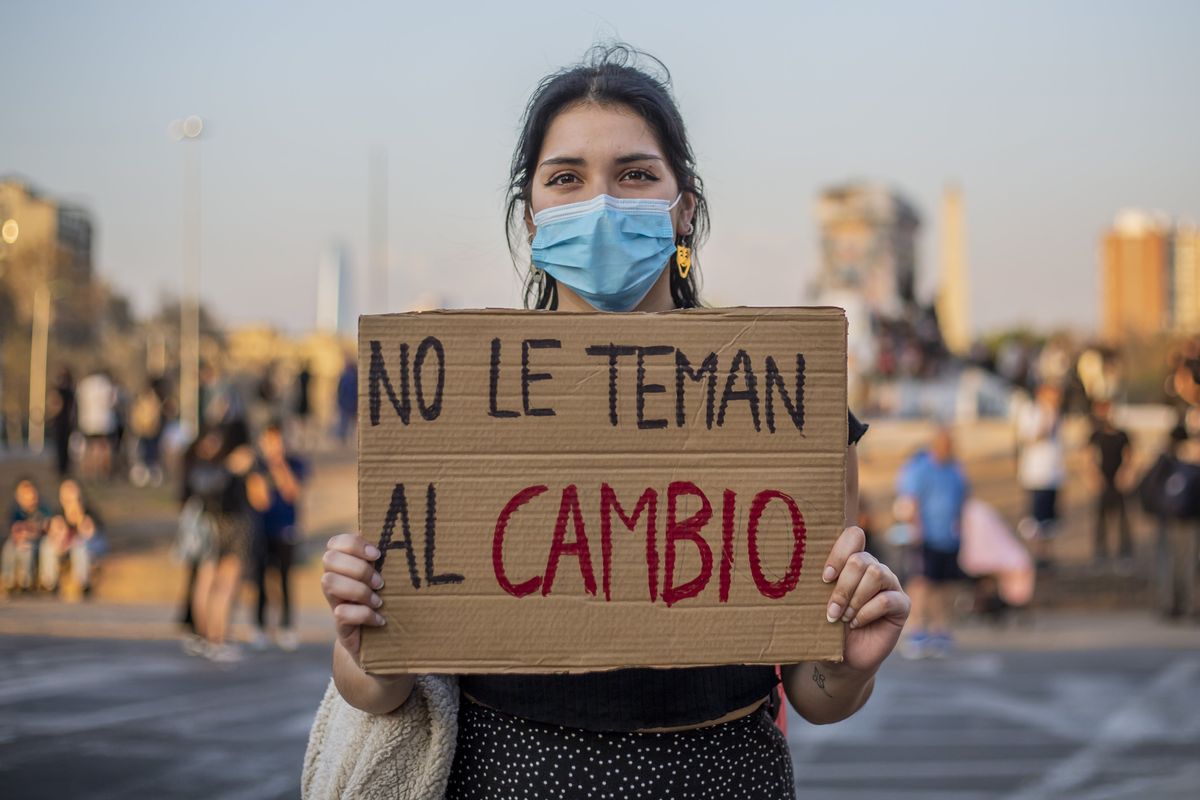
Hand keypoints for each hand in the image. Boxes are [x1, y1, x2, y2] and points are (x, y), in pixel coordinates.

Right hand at [321, 534, 386, 658]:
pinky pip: (341, 613)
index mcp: (346, 564)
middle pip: (329, 559)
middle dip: (358, 569)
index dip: (354, 544)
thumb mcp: (389, 579)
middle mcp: (335, 580)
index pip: (335, 542)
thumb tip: (408, 540)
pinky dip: (364, 615)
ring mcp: (334, 602)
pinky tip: (379, 620)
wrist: (385, 644)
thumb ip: (388, 561)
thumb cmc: (390, 602)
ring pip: (328, 582)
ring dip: (358, 590)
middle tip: (380, 582)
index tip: (378, 555)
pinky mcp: (339, 624)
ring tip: (379, 601)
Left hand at [822, 526, 909, 674]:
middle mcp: (874, 567)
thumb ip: (819, 582)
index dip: (839, 553)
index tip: (825, 578)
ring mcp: (890, 584)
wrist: (844, 656)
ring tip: (844, 617)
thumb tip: (799, 568)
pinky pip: (887, 599)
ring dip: (855, 599)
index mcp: (853, 560)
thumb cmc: (829, 624)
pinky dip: (867, 613)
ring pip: (876, 574)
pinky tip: (857, 623)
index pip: (854, 536)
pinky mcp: (902, 604)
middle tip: (832, 610)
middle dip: (843, 587)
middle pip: (861, 560)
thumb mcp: (820, 601)